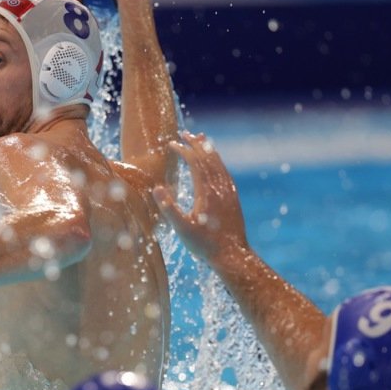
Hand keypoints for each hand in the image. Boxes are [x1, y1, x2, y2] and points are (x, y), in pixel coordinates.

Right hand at [152, 132, 248, 264]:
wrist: (233, 256)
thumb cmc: (205, 245)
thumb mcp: (182, 229)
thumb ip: (169, 208)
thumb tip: (157, 188)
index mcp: (206, 192)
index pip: (195, 163)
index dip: (183, 150)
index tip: (172, 143)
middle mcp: (219, 188)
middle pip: (208, 158)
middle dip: (196, 144)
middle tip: (185, 133)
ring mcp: (228, 193)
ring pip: (219, 164)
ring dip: (208, 150)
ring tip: (201, 139)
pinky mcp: (233, 199)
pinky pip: (225, 173)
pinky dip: (218, 162)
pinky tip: (215, 163)